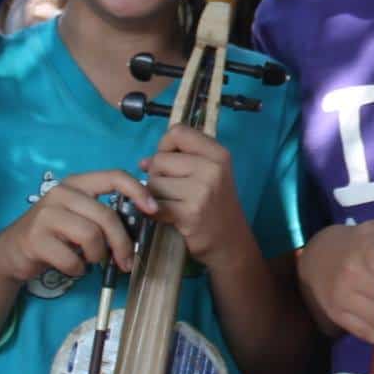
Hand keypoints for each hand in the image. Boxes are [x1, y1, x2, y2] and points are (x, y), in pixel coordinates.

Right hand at [0, 170, 155, 285]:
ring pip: (91, 236)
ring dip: (98, 256)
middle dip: (123, 243)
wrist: (13, 252)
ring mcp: (46, 214)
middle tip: (127, 262)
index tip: (153, 210)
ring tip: (92, 261)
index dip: (138, 191)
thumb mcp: (80, 217)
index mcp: (77, 183)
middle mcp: (61, 193)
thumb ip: (105, 215)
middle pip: (107, 216)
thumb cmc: (56, 235)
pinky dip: (78, 269)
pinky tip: (73, 267)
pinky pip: (72, 259)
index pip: (114, 176)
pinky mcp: (36, 238)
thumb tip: (143, 225)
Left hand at [140, 126, 247, 264]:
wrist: (230, 241)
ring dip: (155, 195)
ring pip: (154, 182)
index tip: (171, 162)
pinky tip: (170, 216)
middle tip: (175, 191)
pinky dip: (155, 211)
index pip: (177, 132)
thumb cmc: (214, 205)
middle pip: (160, 159)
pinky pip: (154, 203)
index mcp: (218, 153)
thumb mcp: (208, 173)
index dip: (165, 146)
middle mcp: (212, 168)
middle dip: (158, 175)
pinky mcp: (189, 212)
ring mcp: (201, 190)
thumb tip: (143, 162)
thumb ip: (179, 159)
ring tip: (174, 204)